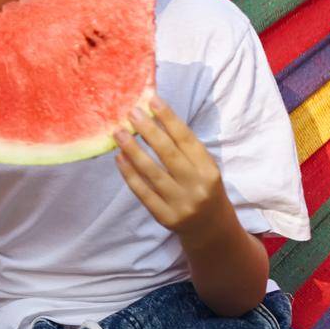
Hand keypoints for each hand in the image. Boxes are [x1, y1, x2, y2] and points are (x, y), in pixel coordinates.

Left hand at [115, 98, 235, 246]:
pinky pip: (143, 192)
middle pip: (169, 154)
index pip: (186, 139)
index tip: (152, 100)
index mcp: (209, 170)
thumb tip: (153, 116)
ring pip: (152, 172)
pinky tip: (119, 158)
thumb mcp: (203, 168)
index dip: (169, 118)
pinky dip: (129, 173)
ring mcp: (181, 203)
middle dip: (148, 130)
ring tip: (119, 132)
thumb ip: (182, 147)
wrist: (210, 228)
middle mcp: (197, 186)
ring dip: (133, 150)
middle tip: (131, 113)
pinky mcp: (165, 217)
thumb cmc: (202, 188)